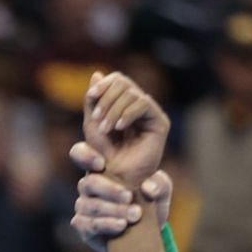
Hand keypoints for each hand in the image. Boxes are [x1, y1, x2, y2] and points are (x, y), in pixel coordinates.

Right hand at [68, 143, 171, 251]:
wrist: (146, 234)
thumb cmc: (149, 204)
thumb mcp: (161, 192)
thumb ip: (160, 184)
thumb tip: (148, 187)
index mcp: (101, 169)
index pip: (80, 154)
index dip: (85, 156)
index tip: (101, 164)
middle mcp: (88, 186)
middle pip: (87, 183)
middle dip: (109, 190)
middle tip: (129, 197)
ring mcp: (84, 208)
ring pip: (90, 206)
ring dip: (113, 210)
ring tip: (135, 215)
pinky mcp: (84, 228)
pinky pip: (87, 225)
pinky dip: (106, 225)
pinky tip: (122, 225)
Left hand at [83, 71, 169, 191]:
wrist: (115, 177)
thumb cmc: (103, 154)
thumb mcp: (92, 123)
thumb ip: (93, 100)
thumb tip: (97, 74)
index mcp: (125, 103)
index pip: (118, 80)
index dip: (104, 84)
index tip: (91, 97)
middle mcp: (140, 106)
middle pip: (124, 82)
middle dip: (107, 98)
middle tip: (97, 119)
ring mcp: (151, 113)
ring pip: (132, 93)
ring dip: (114, 109)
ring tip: (105, 128)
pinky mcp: (160, 123)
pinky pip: (144, 104)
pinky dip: (127, 113)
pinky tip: (118, 127)